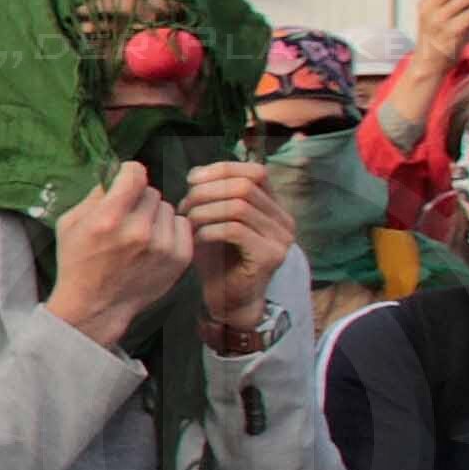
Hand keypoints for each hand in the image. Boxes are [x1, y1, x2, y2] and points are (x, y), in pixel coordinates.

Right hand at [46, 174, 198, 335]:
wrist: (95, 306)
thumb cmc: (77, 262)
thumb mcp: (70, 223)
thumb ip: (94, 195)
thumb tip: (117, 174)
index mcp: (108, 219)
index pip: (135, 173)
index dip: (128, 173)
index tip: (124, 180)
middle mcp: (139, 230)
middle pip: (152, 192)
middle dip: (139, 199)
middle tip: (128, 215)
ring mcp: (163, 246)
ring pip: (167, 208)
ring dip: (155, 215)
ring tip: (140, 233)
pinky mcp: (180, 258)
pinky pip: (182, 225)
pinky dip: (170, 230)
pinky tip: (155, 242)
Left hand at [181, 159, 296, 334]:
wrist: (228, 300)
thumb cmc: (218, 259)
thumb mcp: (214, 219)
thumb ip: (213, 196)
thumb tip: (196, 174)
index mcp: (274, 207)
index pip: (255, 172)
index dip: (222, 169)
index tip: (192, 180)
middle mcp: (284, 220)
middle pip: (245, 186)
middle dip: (207, 191)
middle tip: (185, 205)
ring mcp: (280, 239)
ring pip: (239, 207)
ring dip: (205, 210)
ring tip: (188, 221)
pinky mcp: (269, 257)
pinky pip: (235, 230)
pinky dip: (210, 229)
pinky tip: (197, 238)